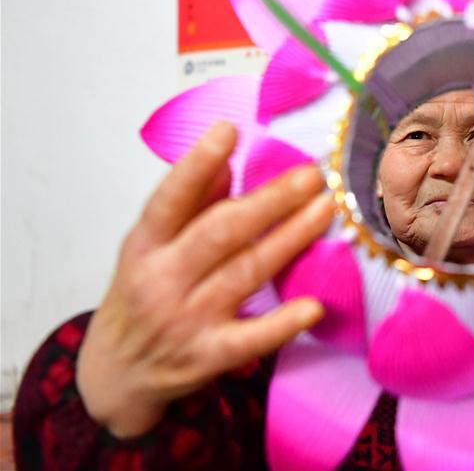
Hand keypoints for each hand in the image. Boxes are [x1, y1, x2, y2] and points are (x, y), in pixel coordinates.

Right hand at [76, 121, 332, 437]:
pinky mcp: (207, 356)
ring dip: (289, 239)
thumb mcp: (150, 245)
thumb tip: (223, 158)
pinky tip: (314, 305)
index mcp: (146, 244)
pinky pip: (250, 339)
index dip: (197, 164)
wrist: (118, 373)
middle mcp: (163, 279)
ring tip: (325, 210)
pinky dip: (282, 323)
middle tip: (310, 176)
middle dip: (269, 201)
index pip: (170, 199)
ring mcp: (186, 319)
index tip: (228, 130)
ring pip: (244, 273)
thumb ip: (189, 203)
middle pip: (220, 232)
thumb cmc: (142, 295)